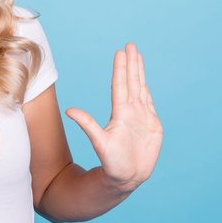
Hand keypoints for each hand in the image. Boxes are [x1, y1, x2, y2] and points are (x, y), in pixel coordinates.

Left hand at [65, 43, 162, 192]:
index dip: (121, 68)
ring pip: (140, 88)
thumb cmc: (111, 162)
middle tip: (130, 45)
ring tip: (137, 55)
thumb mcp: (99, 143)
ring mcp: (141, 116)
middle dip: (132, 63)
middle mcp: (130, 111)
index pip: (121, 85)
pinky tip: (143, 79)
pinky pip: (149, 102)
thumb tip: (69, 111)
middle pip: (131, 82)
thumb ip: (88, 125)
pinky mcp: (152, 125)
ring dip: (139, 72)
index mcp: (120, 113)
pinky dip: (147, 89)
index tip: (121, 52)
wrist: (126, 177)